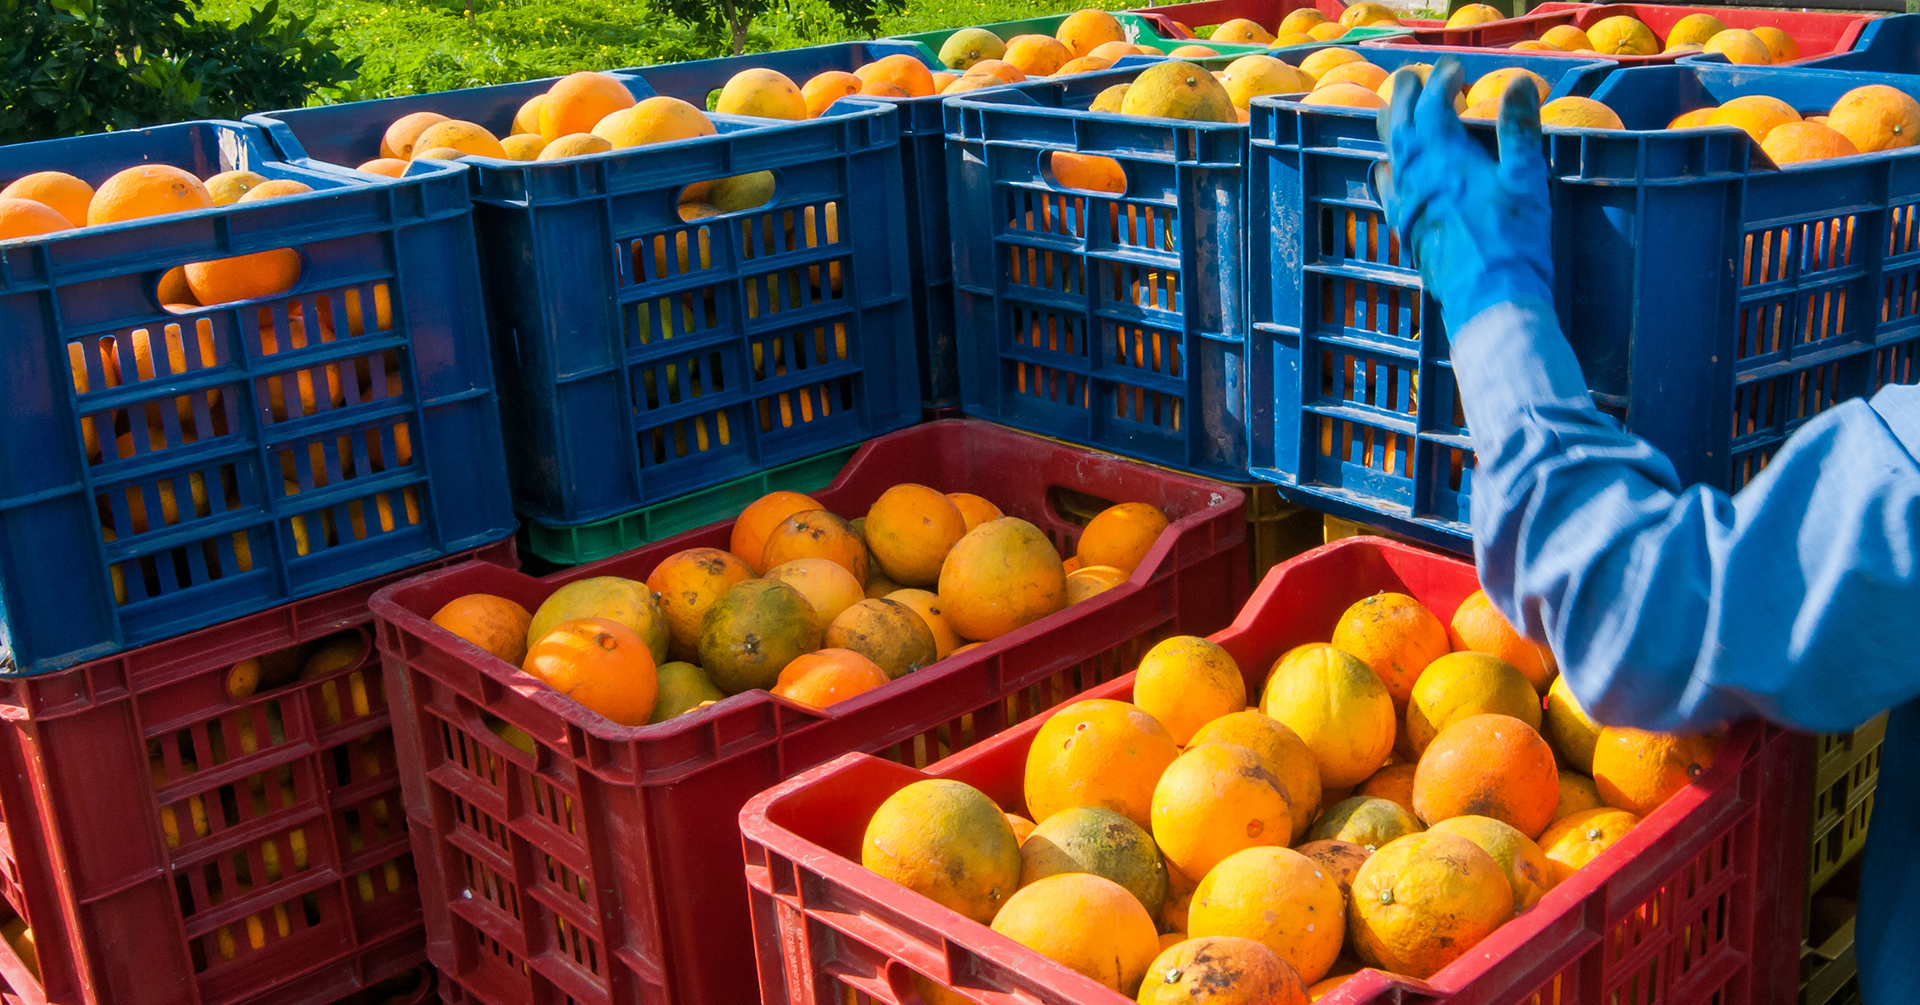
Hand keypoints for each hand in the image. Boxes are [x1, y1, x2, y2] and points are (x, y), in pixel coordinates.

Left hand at [1373, 60, 1554, 333]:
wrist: (1488, 296)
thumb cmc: (1514, 236)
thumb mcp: (1526, 177)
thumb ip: (1519, 128)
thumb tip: (1519, 83)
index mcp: (1443, 154)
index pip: (1432, 102)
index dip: (1442, 79)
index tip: (1457, 69)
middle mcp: (1414, 173)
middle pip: (1398, 120)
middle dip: (1405, 93)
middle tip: (1414, 78)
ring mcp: (1404, 201)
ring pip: (1388, 151)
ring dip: (1392, 126)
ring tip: (1396, 112)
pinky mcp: (1404, 227)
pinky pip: (1386, 188)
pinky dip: (1388, 167)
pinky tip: (1390, 171)